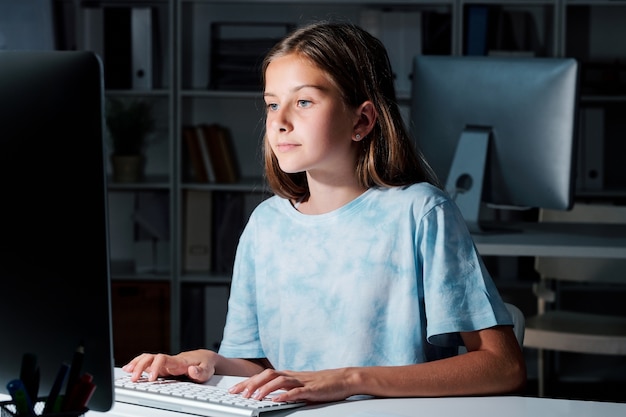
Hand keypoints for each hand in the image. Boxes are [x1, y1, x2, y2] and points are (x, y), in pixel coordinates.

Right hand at [122, 349, 217, 382]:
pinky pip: (148, 362)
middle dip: (140, 366)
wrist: (205, 358)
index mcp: (179, 361)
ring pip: (148, 358)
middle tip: (133, 378)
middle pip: (151, 357)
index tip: (151, 379)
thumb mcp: (207, 370)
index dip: (155, 367)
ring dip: (136, 363)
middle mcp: (170, 360)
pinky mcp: (163, 366)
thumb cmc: (205, 364)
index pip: (163, 359)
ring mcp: (165, 362)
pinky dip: (137, 364)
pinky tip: (129, 369)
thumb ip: (200, 372)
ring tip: (127, 371)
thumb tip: (191, 370)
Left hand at [228, 368, 354, 402]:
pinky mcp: (312, 389)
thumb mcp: (301, 386)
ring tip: (253, 397)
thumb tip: (271, 397)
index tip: (234, 389)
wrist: (344, 379)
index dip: (248, 382)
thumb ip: (287, 390)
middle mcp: (293, 376)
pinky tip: (277, 400)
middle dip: (251, 384)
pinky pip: (297, 391)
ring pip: (279, 381)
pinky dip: (285, 395)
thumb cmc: (324, 384)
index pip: (264, 376)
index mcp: (289, 375)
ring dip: (265, 389)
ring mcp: (302, 381)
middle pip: (267, 375)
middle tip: (237, 393)